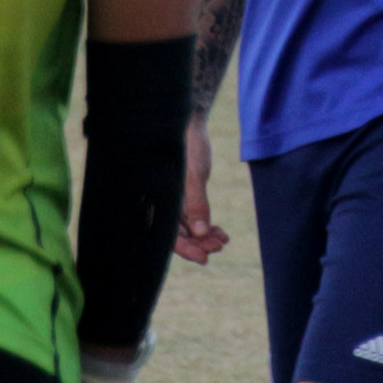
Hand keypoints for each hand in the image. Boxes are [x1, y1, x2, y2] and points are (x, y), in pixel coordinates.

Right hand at [174, 117, 226, 264]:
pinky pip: (192, 219)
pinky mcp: (183, 196)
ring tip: (223, 239)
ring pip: (187, 229)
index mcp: (158, 199)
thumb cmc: (188, 146)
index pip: (167, 235)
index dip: (185, 249)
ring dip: (204, 237)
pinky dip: (206, 226)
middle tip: (219, 245)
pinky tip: (220, 232)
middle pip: (178, 235)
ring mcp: (173, 200)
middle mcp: (163, 203)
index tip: (205, 258)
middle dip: (199, 243)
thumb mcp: (194, 175)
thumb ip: (196, 204)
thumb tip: (200, 233)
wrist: (190, 124)